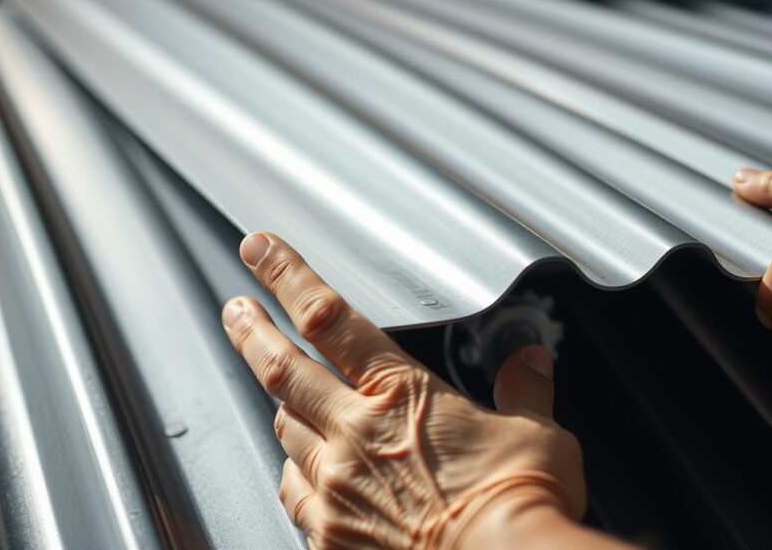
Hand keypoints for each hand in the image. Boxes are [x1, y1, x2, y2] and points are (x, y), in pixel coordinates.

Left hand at [220, 233, 592, 548]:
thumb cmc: (520, 503)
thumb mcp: (537, 433)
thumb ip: (525, 392)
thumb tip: (530, 363)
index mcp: (401, 393)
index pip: (328, 316)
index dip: (287, 275)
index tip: (261, 250)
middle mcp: (354, 435)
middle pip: (279, 369)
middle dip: (251, 332)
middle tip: (234, 310)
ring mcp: (336, 488)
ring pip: (283, 432)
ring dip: (282, 408)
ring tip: (283, 399)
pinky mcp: (331, 538)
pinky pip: (294, 495)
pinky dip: (296, 476)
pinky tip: (303, 474)